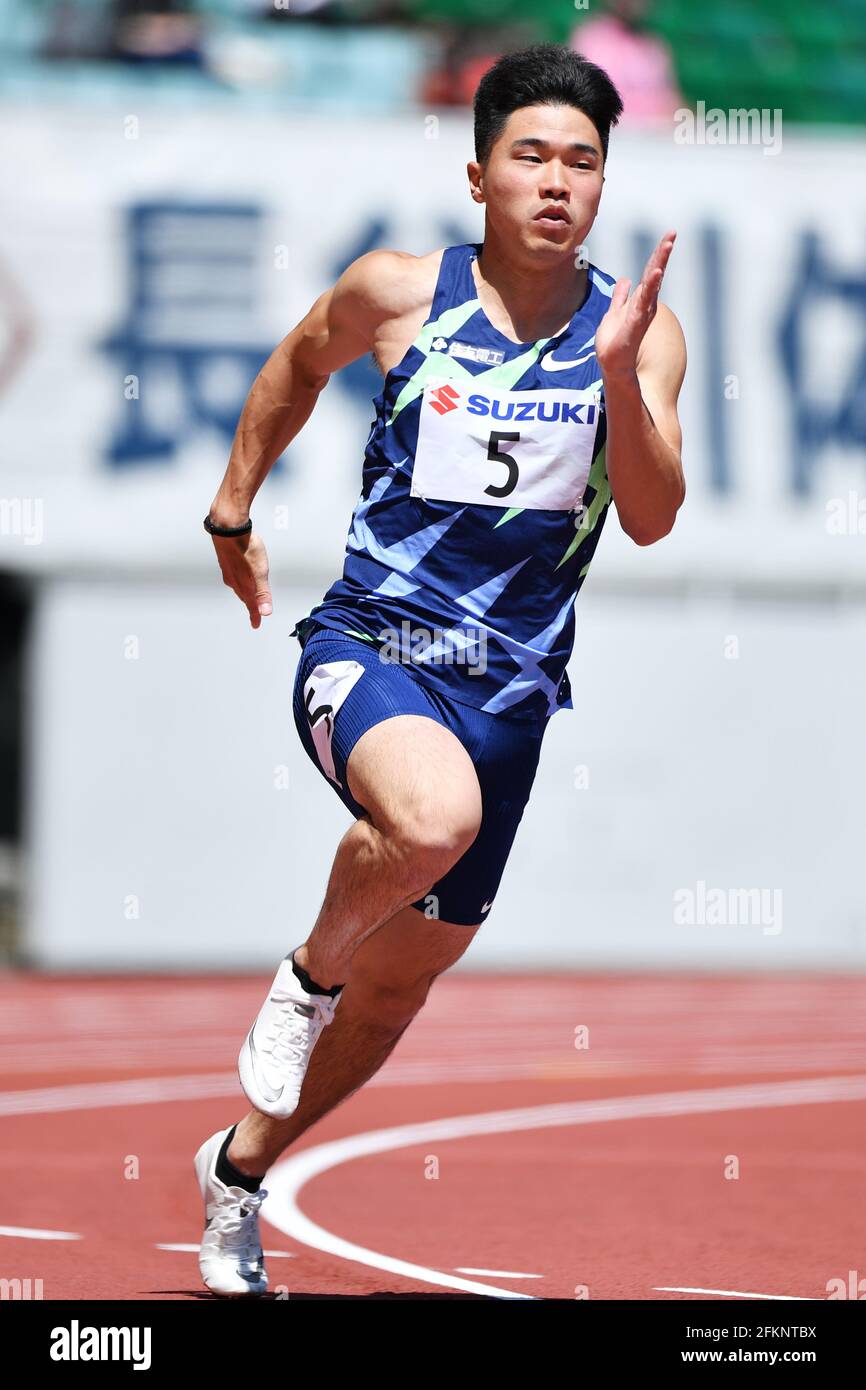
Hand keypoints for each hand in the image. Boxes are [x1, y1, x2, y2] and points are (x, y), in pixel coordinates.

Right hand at [211, 528, 272, 628]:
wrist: (228, 529)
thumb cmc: (245, 548)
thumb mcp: (260, 572)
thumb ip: (263, 593)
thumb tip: (265, 612)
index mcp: (243, 585)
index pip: (251, 605)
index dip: (255, 616)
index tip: (256, 625)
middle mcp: (233, 580)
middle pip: (244, 597)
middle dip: (250, 605)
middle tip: (254, 612)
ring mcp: (228, 570)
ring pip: (238, 586)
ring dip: (244, 593)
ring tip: (249, 596)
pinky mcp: (226, 561)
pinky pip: (233, 576)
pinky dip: (239, 581)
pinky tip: (240, 574)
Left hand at [594, 231, 675, 379]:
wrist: (611, 363)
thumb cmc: (614, 342)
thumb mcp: (614, 312)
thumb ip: (620, 297)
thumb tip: (625, 280)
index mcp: (641, 300)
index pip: (651, 273)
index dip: (658, 255)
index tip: (668, 236)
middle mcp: (646, 304)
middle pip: (655, 273)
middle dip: (663, 253)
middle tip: (672, 233)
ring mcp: (643, 312)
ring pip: (653, 283)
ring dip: (660, 263)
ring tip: (667, 245)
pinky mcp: (636, 322)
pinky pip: (644, 301)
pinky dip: (650, 286)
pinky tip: (656, 272)